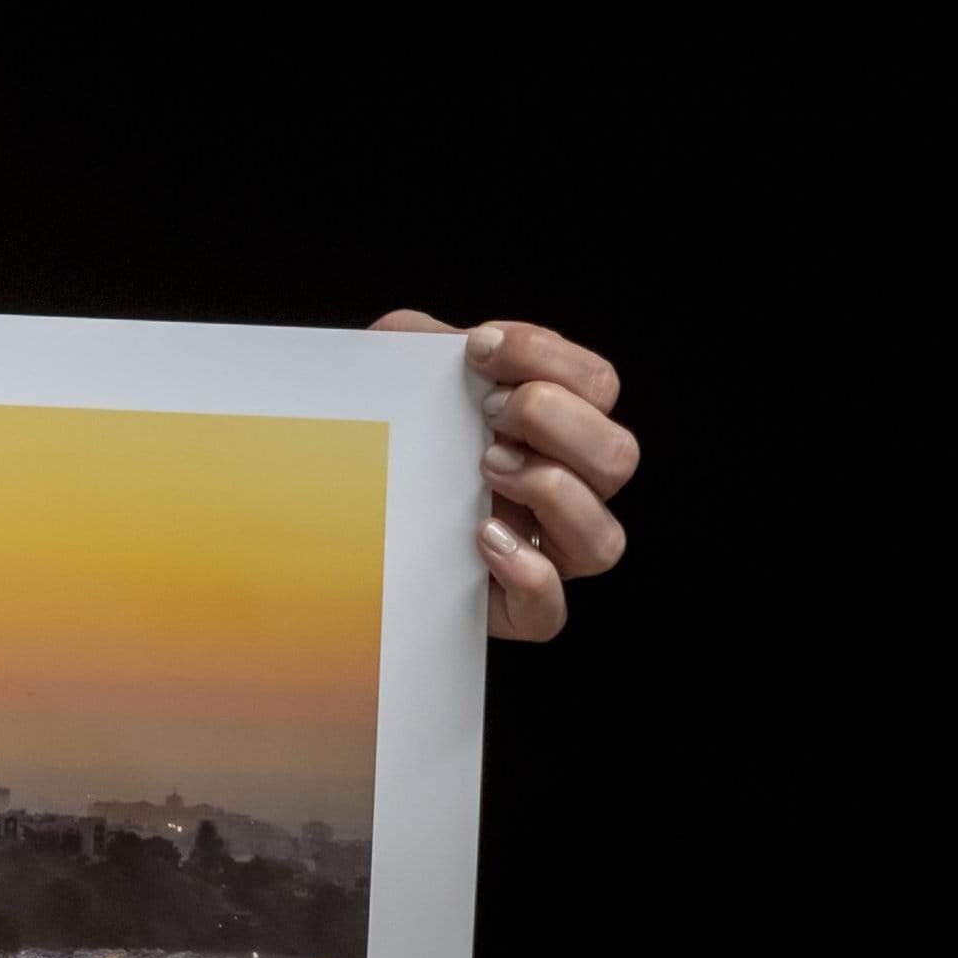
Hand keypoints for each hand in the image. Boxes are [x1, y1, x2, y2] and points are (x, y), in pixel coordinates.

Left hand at [373, 310, 633, 642]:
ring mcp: (545, 553)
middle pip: (619, 456)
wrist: (339, 509)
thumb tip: (455, 344)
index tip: (477, 351)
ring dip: (550, 492)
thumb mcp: (399, 375)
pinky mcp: (509, 607)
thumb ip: (425, 345)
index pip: (597, 384)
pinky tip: (482, 536)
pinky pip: (550, 612)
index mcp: (553, 427)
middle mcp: (566, 490)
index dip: (546, 358)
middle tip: (486, 415)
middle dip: (552, 419)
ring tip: (486, 469)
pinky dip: (527, 574)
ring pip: (604, 540)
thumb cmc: (386, 436)